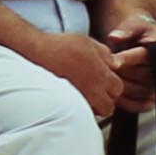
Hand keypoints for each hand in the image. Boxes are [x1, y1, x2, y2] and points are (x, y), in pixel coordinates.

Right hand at [15, 22, 133, 121]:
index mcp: (100, 75)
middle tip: (97, 90)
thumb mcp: (88, 41)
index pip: (118, 88)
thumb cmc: (61, 46)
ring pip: (94, 112)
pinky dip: (79, 107)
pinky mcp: (67, 104)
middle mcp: (92, 91)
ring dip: (93, 105)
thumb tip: (113, 62)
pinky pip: (79, 113)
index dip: (112, 84)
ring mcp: (79, 100)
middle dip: (105, 100)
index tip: (105, 79)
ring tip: (84, 94)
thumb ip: (105, 53)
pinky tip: (73, 97)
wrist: (37, 54)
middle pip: (109, 106)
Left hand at [99, 3, 155, 101]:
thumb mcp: (134, 25)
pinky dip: (126, 103)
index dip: (129, 59)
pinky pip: (140, 106)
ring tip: (105, 79)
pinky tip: (112, 96)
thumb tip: (114, 37)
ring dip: (122, 87)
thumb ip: (126, 29)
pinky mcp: (151, 96)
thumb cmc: (138, 31)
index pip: (146, 56)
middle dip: (122, 72)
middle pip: (143, 76)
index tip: (113, 61)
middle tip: (104, 69)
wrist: (143, 41)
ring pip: (140, 92)